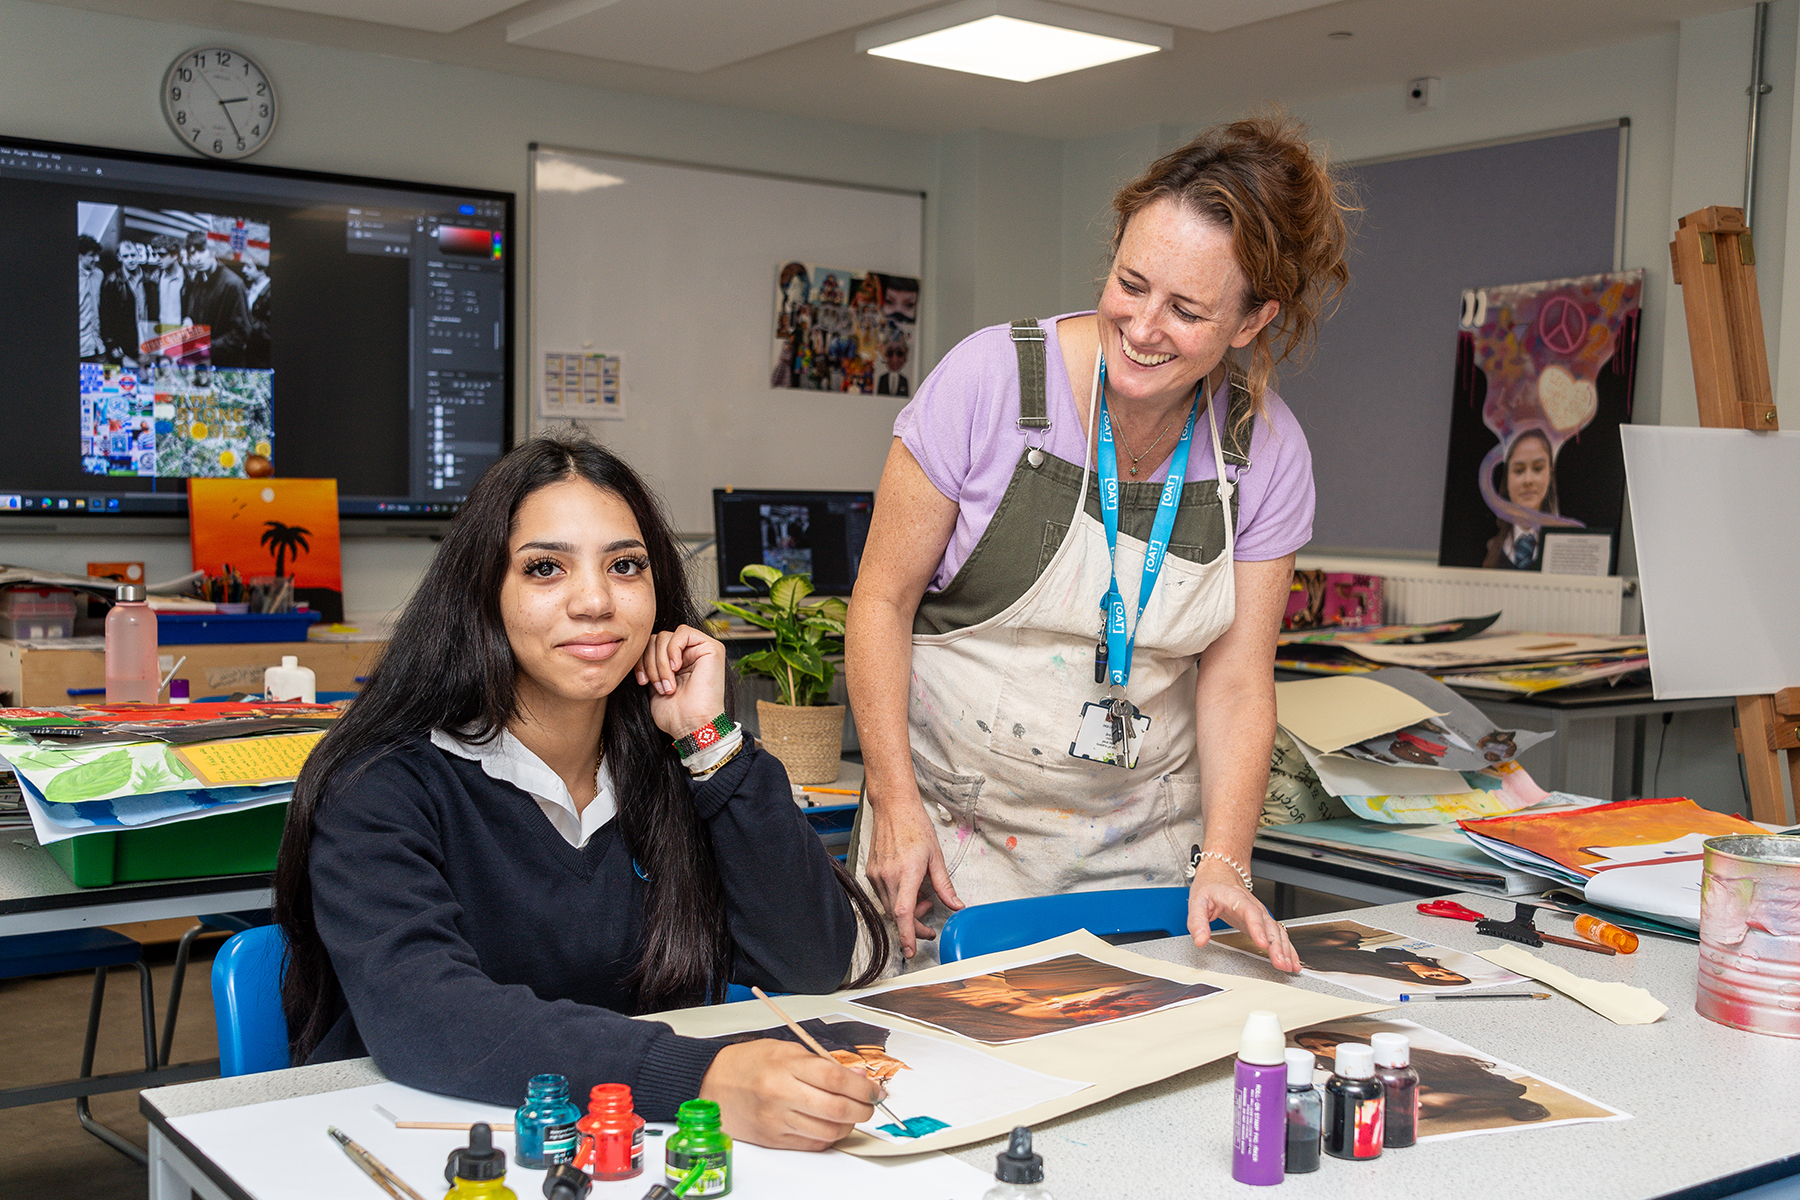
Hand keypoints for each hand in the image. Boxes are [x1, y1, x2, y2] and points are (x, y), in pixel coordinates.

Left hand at [636, 625, 727, 739]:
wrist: (691, 726)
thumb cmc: (675, 713)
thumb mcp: (654, 683)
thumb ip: (649, 662)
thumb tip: (636, 647)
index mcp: (676, 661)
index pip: (651, 645)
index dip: (641, 660)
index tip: (643, 682)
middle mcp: (689, 653)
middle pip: (657, 639)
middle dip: (650, 662)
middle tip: (657, 686)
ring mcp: (701, 649)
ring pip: (666, 636)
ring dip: (660, 662)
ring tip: (667, 684)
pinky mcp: (712, 647)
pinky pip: (682, 633)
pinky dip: (672, 650)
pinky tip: (676, 668)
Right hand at [698, 1039, 880, 1149]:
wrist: (712, 1083)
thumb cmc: (748, 1062)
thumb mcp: (786, 1049)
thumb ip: (821, 1063)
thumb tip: (856, 1078)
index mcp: (786, 1066)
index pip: (836, 1078)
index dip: (862, 1086)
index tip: (873, 1089)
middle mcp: (781, 1094)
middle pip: (836, 1108)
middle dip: (862, 1109)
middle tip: (869, 1104)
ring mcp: (777, 1119)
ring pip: (828, 1130)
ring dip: (848, 1125)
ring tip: (851, 1114)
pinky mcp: (774, 1139)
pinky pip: (812, 1143)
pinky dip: (829, 1136)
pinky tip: (831, 1125)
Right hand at [862, 787, 962, 958]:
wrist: (893, 807)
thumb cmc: (915, 826)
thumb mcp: (936, 856)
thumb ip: (945, 885)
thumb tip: (956, 905)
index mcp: (906, 872)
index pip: (903, 913)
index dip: (907, 935)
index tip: (910, 951)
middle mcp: (887, 876)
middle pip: (897, 915)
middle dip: (914, 924)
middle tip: (930, 916)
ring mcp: (876, 875)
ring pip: (889, 906)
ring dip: (906, 910)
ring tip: (921, 896)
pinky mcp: (871, 872)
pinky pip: (883, 895)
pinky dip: (897, 898)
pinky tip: (908, 888)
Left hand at [1187, 863, 1298, 971]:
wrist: (1221, 874)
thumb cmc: (1211, 886)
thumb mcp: (1197, 901)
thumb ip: (1197, 922)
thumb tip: (1200, 941)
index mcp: (1237, 899)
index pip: (1250, 913)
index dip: (1258, 928)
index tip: (1262, 943)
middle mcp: (1254, 907)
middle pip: (1269, 926)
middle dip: (1276, 946)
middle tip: (1280, 963)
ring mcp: (1261, 915)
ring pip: (1278, 932)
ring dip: (1285, 950)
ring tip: (1289, 966)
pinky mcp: (1263, 923)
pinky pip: (1279, 935)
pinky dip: (1288, 948)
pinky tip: (1293, 961)